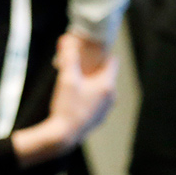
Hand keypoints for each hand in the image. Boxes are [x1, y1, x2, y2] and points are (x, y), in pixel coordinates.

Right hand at [12, 34, 117, 163]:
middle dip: (93, 68)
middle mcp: (111, 97)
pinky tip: (75, 97)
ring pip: (101, 88)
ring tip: (75, 80)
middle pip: (106, 74)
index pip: (112, 61)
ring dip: (91, 82)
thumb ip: (68, 57)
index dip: (102, 53)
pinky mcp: (99, 118)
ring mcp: (106, 109)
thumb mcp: (66, 78)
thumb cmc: (67, 107)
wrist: (63, 136)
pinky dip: (89, 95)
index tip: (90, 50)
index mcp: (107, 85)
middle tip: (78, 64)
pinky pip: (97, 101)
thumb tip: (65, 39)